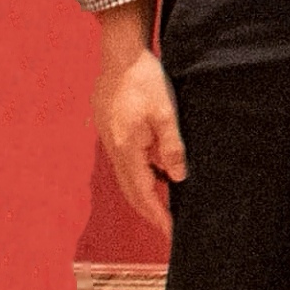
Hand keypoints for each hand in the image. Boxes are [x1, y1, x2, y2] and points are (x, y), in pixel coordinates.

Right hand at [96, 26, 186, 239]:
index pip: (144, 194)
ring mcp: (111, 141)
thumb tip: (178, 178)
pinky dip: (141, 174)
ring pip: (128, 177)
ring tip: (167, 206)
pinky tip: (157, 172)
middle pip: (132, 192)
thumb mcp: (166, 112)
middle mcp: (115, 150)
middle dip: (151, 212)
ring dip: (146, 194)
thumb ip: (172, 147)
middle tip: (169, 229)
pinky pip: (127, 162)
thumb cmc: (146, 81)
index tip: (172, 234)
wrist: (120, 55)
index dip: (158, 216)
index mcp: (128, 149)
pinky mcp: (112, 131)